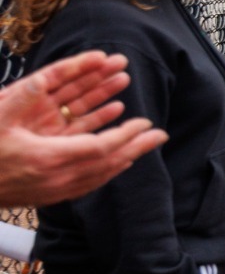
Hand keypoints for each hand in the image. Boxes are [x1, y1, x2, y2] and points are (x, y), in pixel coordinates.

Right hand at [0, 52, 168, 206]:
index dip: (126, 135)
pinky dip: (105, 171)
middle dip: (136, 146)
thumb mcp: (1, 116)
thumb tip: (46, 78)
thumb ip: (25, 97)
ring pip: (100, 174)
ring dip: (124, 157)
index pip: (101, 146)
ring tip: (142, 144)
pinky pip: (86, 184)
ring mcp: (53, 190)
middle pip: (108, 162)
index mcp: (48, 157)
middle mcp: (56, 178)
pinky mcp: (49, 196)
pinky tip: (114, 163)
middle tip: (160, 135)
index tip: (145, 123)